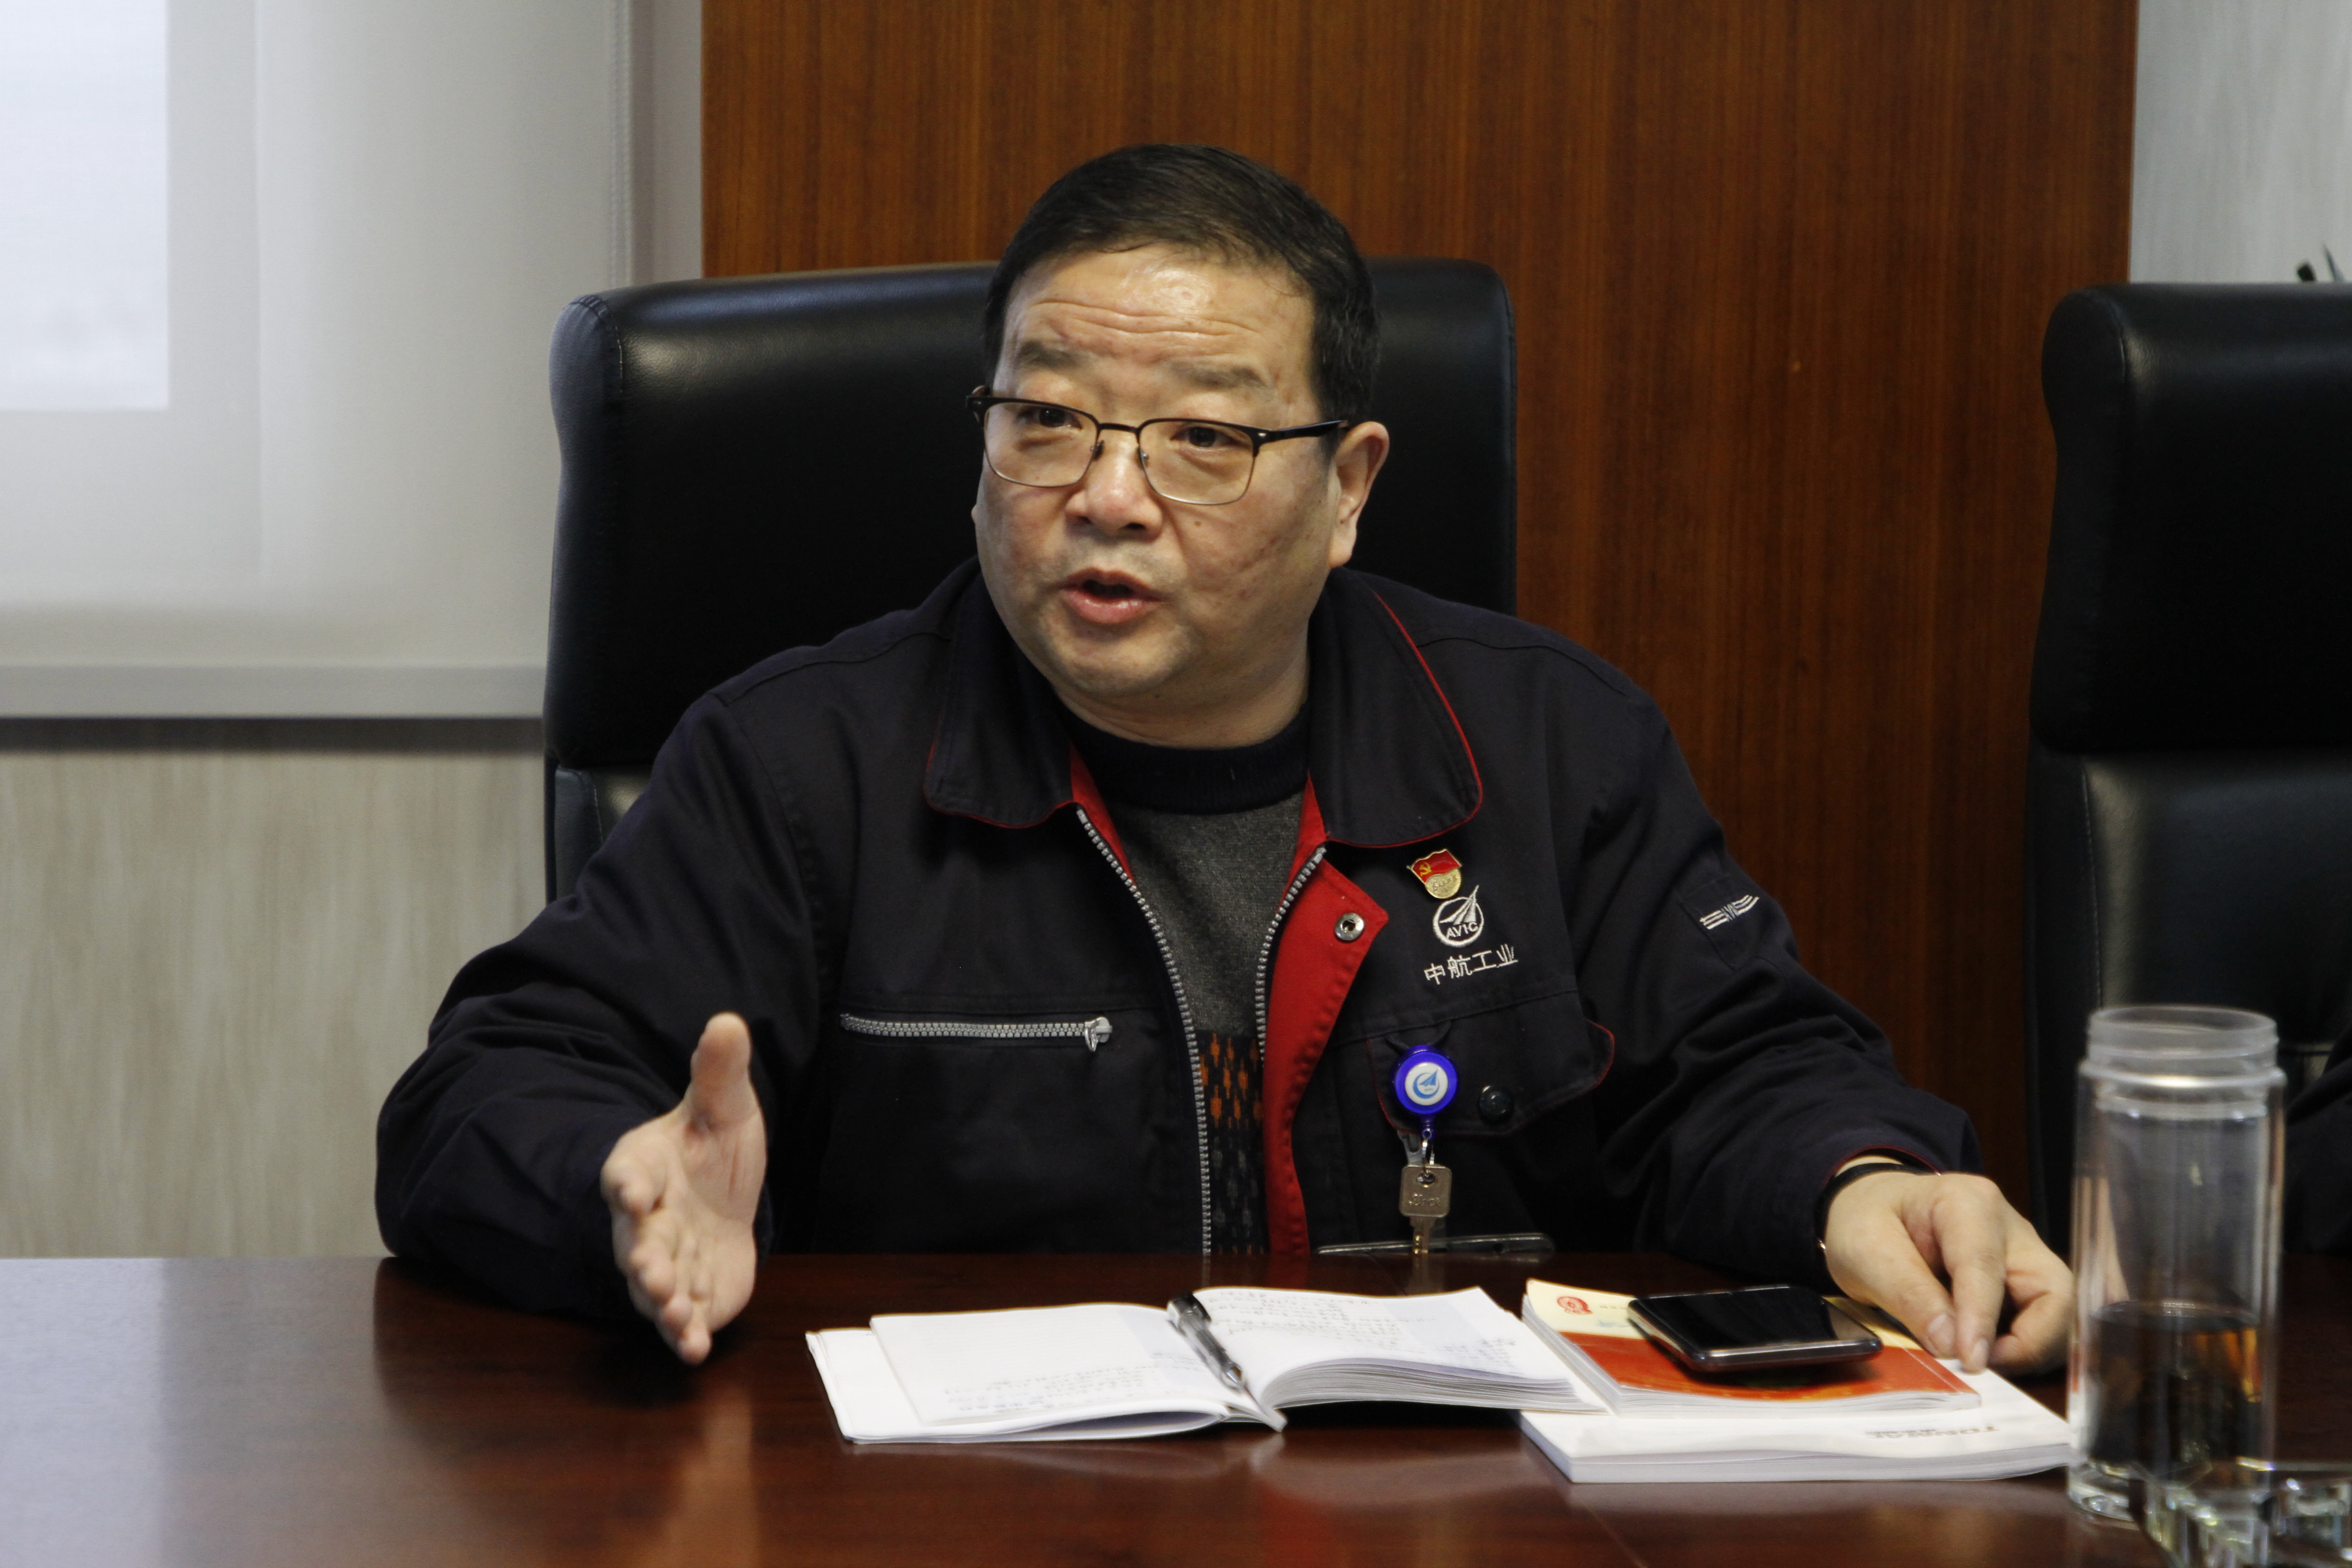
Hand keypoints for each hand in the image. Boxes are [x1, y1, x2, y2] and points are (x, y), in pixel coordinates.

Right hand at [601, 1012, 767, 1363]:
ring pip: (653, 1288)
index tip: (630, 1190)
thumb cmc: (712, 1149)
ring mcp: (665, 1262)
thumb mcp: (724, 1106)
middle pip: (635, 1242)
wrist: (722, 1196)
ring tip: (674, 1312)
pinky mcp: (690, 1295)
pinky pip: (681, 1319)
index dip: (627, 1182)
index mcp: (645, 1168)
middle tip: (650, 1271)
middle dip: (642, 1258)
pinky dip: (685, 1335)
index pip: (627, 1173)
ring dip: (662, 1302)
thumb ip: (719, 1072)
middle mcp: (645, 1221)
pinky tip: (695, 1348)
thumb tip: (728, 1021)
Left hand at [1821, 1168, 2072, 1375]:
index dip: (1982, 1319)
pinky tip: (1984, 1358)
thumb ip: (1907, 1293)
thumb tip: (1951, 1344)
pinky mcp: (2023, 1284)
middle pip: (2051, 1290)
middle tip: (1982, 1369)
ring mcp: (2022, 1255)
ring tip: (1979, 1366)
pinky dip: (2020, 1349)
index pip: (1984, 1265)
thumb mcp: (1865, 1251)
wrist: (1872, 1209)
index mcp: (1966, 1202)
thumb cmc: (1868, 1221)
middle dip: (2031, 1341)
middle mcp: (2009, 1227)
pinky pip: (2040, 1323)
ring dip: (2028, 1349)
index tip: (1971, 1361)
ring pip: (2055, 1312)